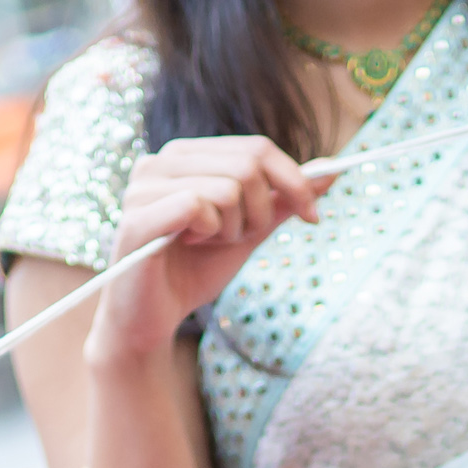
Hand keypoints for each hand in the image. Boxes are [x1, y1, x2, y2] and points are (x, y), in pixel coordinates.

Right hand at [90, 134, 322, 361]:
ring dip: (232, 228)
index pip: (256, 147)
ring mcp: (144, 184)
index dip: (294, 180)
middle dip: (261, 212)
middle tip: (240, 239)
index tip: (313, 216)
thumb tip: (330, 172)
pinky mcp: (137, 214)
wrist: (151, 320)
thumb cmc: (193, 272)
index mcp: (187, 156)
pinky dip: (209, 232)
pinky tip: (189, 245)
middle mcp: (162, 160)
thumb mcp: (248, 233)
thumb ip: (282, 201)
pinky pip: (198, 206)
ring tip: (206, 244)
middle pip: (248, 165)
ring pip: (227, 188)